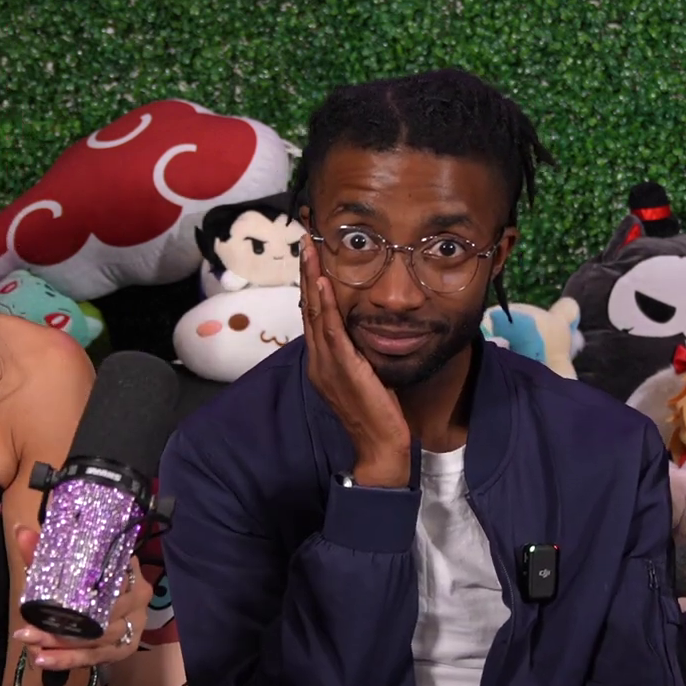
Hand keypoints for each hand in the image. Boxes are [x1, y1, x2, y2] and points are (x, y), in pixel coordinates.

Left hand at [11, 526, 151, 671]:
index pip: (105, 579)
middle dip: (59, 626)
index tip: (45, 593)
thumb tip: (20, 531)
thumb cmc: (86, 577)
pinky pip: (95, 657)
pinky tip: (44, 660)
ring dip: (60, 644)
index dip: (75, 587)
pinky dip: (68, 659)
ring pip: (95, 639)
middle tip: (26, 630)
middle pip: (98, 615)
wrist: (108, 597)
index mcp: (129, 570)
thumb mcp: (65, 565)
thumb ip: (44, 552)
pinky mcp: (124, 649)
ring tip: (30, 643)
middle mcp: (137, 599)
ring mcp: (134, 626)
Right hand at [298, 235, 410, 486]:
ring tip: (309, 249)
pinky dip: (326, 304)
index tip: (310, 255)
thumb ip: (360, 354)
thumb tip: (367, 331)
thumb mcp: (367, 376)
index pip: (312, 315)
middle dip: (305, 272)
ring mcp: (327, 365)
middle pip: (307, 307)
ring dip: (311, 279)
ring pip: (314, 313)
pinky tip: (324, 283)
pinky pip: (331, 331)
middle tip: (304, 239)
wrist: (380, 447)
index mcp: (322, 362)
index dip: (309, 284)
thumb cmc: (379, 414)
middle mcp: (318, 360)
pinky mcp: (342, 369)